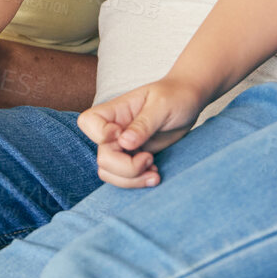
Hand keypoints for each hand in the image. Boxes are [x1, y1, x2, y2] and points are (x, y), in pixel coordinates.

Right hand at [77, 76, 206, 187]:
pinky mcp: (133, 157)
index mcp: (116, 110)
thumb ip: (144, 124)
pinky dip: (138, 181)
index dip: (100, 135)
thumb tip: (124, 143)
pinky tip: (155, 174)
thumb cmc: (175, 96)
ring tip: (154, 173)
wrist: (189, 101)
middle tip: (149, 159)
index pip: (88, 122)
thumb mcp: (162, 106)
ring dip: (132, 180)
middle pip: (102, 158)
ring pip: (109, 172)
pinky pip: (124, 178)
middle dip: (126, 168)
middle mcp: (114, 129)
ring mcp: (122, 146)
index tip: (124, 135)